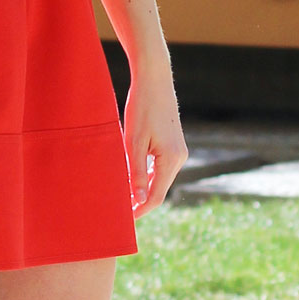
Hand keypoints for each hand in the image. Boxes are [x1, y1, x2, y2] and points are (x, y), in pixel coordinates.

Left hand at [122, 58, 187, 215]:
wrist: (154, 79)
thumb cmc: (141, 108)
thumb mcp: (134, 142)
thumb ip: (138, 172)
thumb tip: (139, 199)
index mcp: (172, 159)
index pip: (156, 195)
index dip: (140, 210)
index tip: (124, 220)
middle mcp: (179, 157)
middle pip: (159, 189)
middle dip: (140, 201)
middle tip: (119, 211)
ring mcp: (178, 151)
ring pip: (159, 178)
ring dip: (142, 188)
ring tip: (121, 196)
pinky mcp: (173, 144)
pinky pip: (160, 167)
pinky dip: (146, 175)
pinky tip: (131, 177)